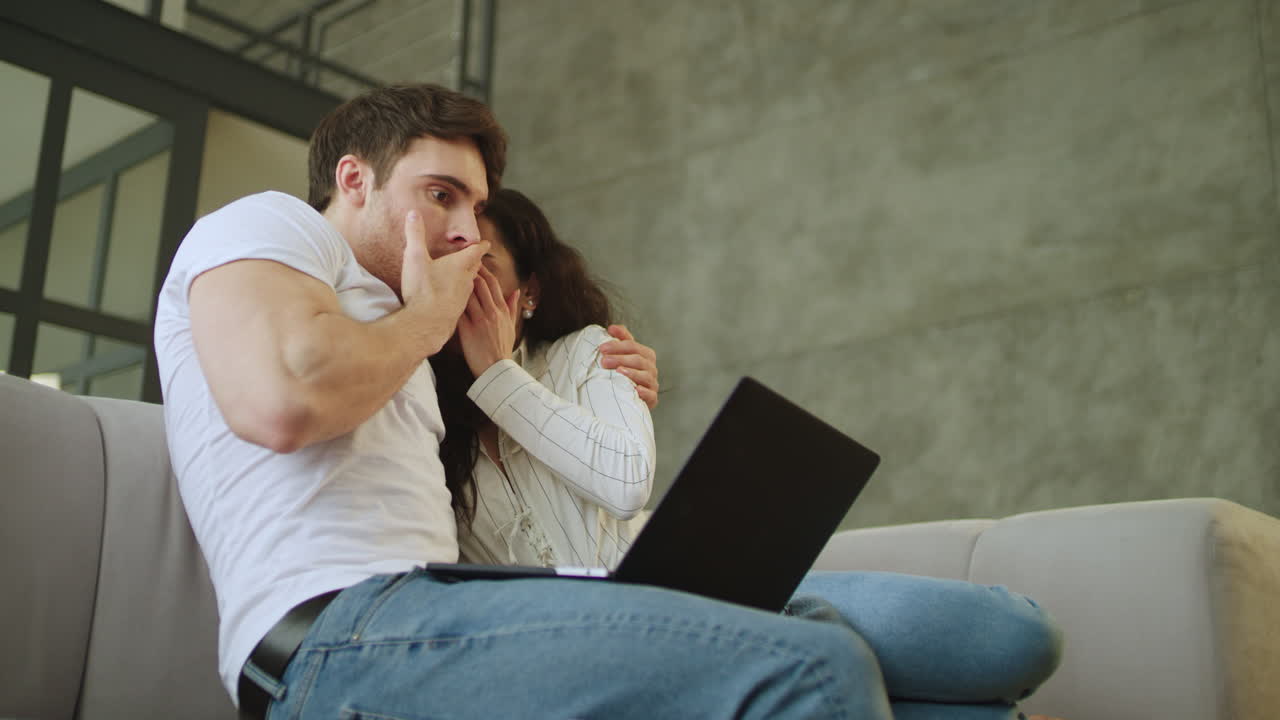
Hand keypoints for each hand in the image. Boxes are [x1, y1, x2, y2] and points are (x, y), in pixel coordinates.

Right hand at [400, 211, 487, 345]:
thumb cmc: (422, 289)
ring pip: (470, 284)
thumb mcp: (414, 257)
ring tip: (465, 275)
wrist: (426, 324)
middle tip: (476, 257)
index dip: (480, 245)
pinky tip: (453, 297)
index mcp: (460, 265)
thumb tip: (413, 213)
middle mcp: (466, 281)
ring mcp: (463, 298)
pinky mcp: (457, 312)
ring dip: (469, 278)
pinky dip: (460, 295)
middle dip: (475, 261)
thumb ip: (415, 235)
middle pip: (475, 268)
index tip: (486, 243)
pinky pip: (463, 300)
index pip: (475, 251)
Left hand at [456, 265, 519, 377]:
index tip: (476, 263)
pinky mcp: (467, 330)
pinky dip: (452, 301)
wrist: (497, 369)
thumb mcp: (511, 326)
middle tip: (460, 261)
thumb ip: (512, 307)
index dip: (484, 272)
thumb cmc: (503, 348)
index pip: (493, 285)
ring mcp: (479, 320)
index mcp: (502, 311)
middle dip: (470, 271)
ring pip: (468, 295)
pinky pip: (459, 311)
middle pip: (480, 285)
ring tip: (449, 273)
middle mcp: (492, 312)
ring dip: (459, 283)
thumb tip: (516, 291)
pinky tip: (443, 293)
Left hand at [600, 324, 658, 409]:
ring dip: (632, 373)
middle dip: (620, 359)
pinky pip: (651, 395)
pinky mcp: (652, 399)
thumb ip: (621, 339)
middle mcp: (651, 368)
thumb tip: (612, 328)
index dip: (617, 345)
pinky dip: (644, 392)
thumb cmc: (626, 373)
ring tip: (618, 372)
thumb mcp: (623, 355)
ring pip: (645, 376)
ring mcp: (652, 383)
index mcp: (645, 354)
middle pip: (638, 360)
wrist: (630, 397)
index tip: (602, 348)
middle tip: (604, 361)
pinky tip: (636, 389)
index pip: (633, 346)